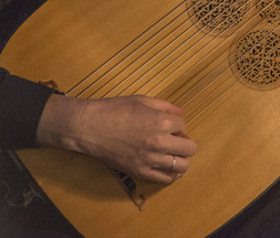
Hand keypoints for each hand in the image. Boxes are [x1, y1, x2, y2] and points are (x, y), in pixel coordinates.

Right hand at [37, 94, 196, 183]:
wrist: (90, 127)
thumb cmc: (114, 110)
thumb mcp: (141, 100)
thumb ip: (164, 106)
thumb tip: (179, 113)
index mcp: (162, 122)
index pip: (183, 126)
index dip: (176, 124)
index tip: (168, 124)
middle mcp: (160, 142)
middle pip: (190, 148)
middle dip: (185, 142)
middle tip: (175, 140)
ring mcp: (150, 159)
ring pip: (182, 166)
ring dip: (180, 158)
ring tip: (172, 153)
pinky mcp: (140, 171)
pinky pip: (166, 179)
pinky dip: (170, 174)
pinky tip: (165, 166)